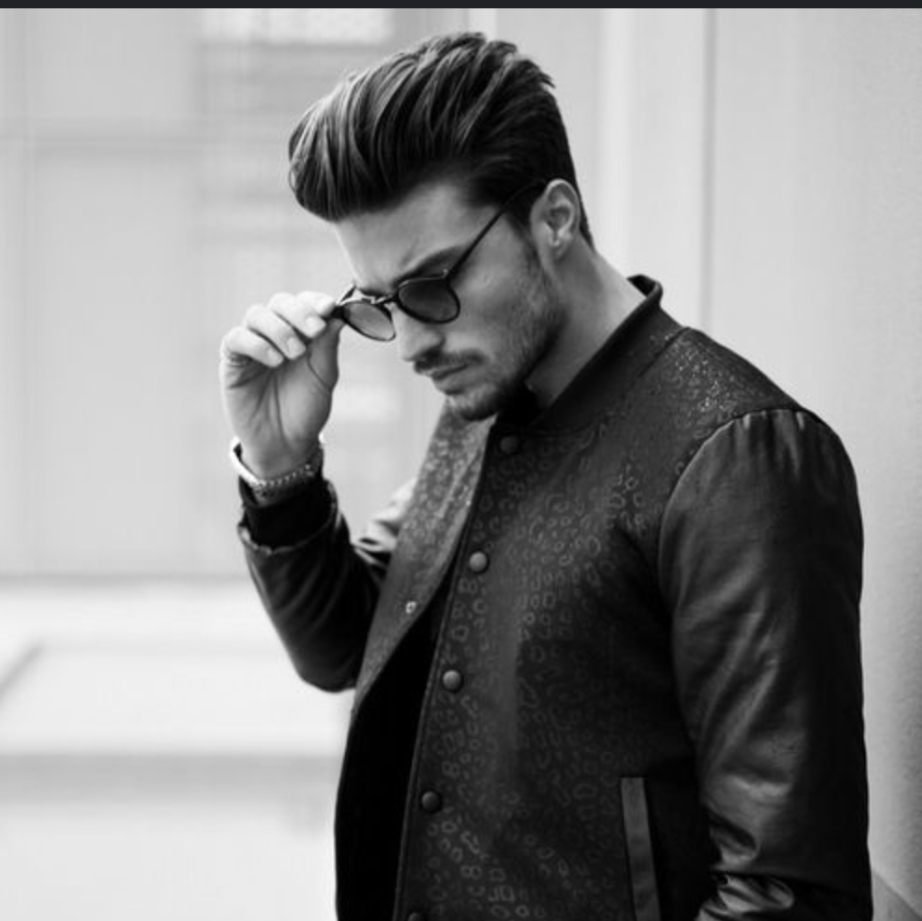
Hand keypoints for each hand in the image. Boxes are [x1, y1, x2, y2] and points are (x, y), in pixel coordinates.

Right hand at [219, 291, 342, 477]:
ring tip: (294, 354)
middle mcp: (276, 333)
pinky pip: (236, 338)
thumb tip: (338, 315)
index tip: (329, 307)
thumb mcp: (324, 378)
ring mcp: (253, 344)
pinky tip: (274, 360)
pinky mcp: (233, 360)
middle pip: (280, 302)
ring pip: (257, 314)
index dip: (315, 301)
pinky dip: (256, 343)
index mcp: (301, 333)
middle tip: (314, 330)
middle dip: (299, 312)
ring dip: (279, 329)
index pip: (305, 302)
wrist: (285, 443)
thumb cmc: (306, 409)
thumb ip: (328, 347)